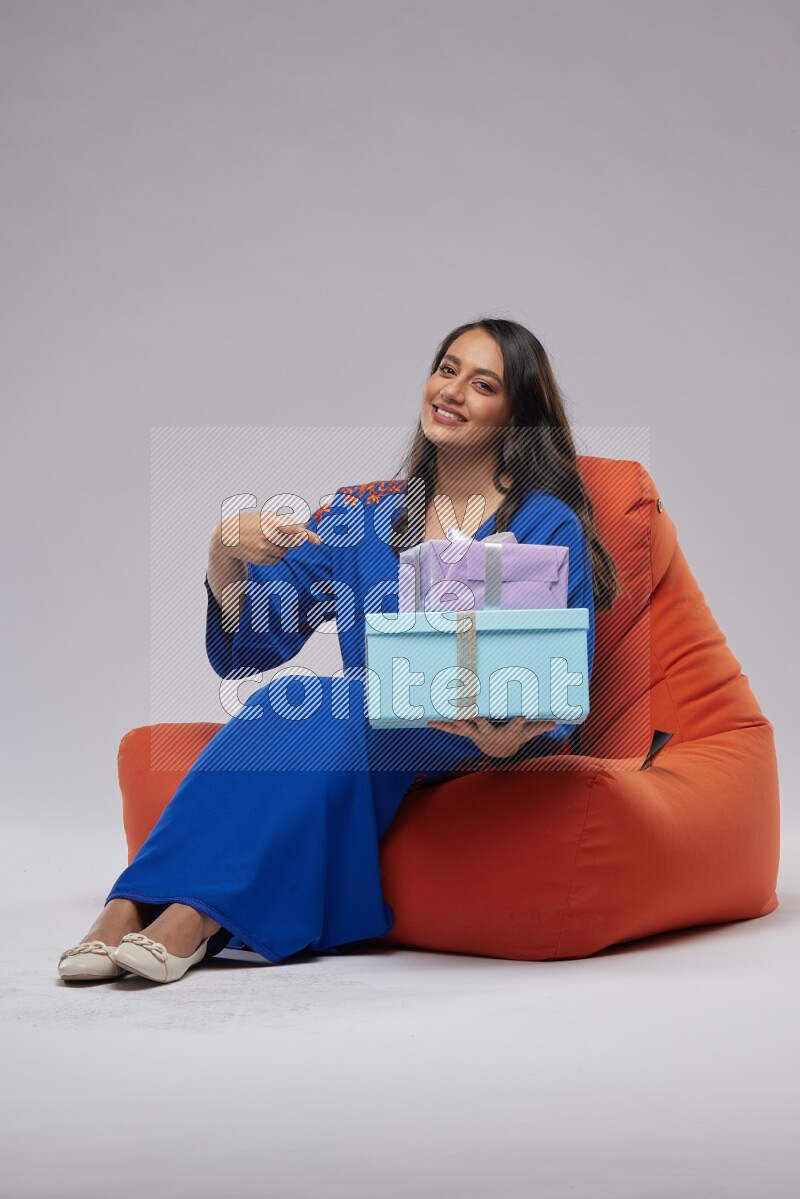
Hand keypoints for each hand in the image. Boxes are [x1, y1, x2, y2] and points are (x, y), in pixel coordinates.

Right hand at [213, 509, 322, 567]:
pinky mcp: (260, 559)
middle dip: (294, 539)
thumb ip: (287, 520)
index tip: (318, 541)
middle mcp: (267, 535)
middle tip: (281, 535)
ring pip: (286, 551)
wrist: (228, 536)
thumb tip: (305, 524)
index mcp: (270, 521)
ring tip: (267, 540)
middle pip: (293, 542)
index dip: (306, 535)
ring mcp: (263, 548)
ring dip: (282, 547)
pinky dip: (275, 555)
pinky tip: (262, 549)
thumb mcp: (266, 516)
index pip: (293, 528)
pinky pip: (277, 559)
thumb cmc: (252, 523)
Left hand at [426, 715, 557, 757]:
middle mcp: (489, 734)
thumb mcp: (527, 734)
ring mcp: (475, 734)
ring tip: (450, 717)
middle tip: (476, 716)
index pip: (514, 728)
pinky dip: (441, 725)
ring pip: (465, 728)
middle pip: (484, 728)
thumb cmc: (513, 737)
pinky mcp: (466, 732)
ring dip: (457, 723)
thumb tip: (555, 723)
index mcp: (505, 733)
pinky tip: (429, 722)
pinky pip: (452, 729)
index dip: (519, 724)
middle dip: (480, 722)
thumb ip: (538, 728)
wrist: (498, 749)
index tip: (523, 718)